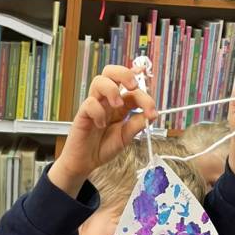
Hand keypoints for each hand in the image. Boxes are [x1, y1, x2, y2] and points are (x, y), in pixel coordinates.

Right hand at [49, 66, 157, 197]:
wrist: (85, 163)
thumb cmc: (103, 148)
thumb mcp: (125, 138)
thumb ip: (136, 125)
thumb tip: (151, 115)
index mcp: (119, 105)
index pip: (132, 90)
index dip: (144, 94)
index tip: (152, 109)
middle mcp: (106, 101)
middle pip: (111, 72)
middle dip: (124, 74)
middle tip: (132, 87)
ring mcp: (94, 105)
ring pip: (99, 81)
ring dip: (112, 89)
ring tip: (117, 106)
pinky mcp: (82, 114)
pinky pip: (89, 103)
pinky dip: (98, 112)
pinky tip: (101, 125)